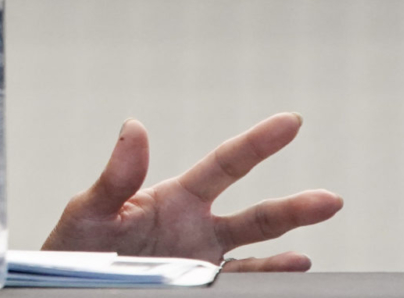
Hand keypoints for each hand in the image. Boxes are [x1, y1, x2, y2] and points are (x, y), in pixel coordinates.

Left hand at [41, 112, 342, 270]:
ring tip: (309, 253)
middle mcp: (197, 228)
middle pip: (255, 216)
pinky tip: (290, 270)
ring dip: (285, 251)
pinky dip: (266, 277)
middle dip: (295, 208)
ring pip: (254, 254)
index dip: (258, 143)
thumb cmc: (74, 246)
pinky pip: (240, 282)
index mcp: (175, 198)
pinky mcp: (200, 286)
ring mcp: (201, 262)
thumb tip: (134, 127)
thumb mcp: (89, 211)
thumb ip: (116, 177)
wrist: (71, 284)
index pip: (224, 165)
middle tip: (332, 200)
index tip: (292, 122)